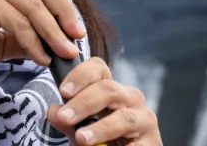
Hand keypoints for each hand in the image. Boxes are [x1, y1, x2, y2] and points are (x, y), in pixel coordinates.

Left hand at [46, 57, 161, 144]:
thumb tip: (54, 110)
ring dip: (100, 128)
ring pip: (124, 117)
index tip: (63, 91)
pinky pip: (137, 143)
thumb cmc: (99, 137)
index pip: (98, 68)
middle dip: (83, 103)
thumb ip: (65, 118)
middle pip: (108, 89)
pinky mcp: (153, 142)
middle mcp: (129, 97)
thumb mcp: (78, 127)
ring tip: (81, 138)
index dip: (80, 75)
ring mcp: (144, 118)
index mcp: (109, 87)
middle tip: (64, 117)